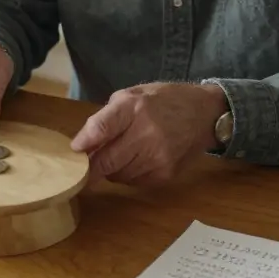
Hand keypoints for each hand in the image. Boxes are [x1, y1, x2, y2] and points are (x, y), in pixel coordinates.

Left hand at [71, 82, 226, 186]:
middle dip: (90, 166)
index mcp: (135, 107)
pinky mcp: (165, 174)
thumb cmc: (163, 101)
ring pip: (117, 176)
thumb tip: (82, 145)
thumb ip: (106, 118)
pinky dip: (127, 174)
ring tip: (119, 153)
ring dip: (110, 169)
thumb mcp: (132, 95)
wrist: (205, 114)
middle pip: (106, 161)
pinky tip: (136, 159)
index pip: (102, 127)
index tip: (73, 151)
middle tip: (84, 165)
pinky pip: (133, 182)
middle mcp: (147, 133)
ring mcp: (158, 157)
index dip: (84, 143)